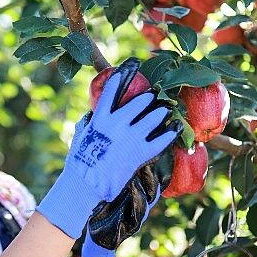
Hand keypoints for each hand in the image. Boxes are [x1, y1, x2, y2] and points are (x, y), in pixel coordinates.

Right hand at [36, 58, 181, 239]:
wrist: (88, 185)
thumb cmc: (80, 164)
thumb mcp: (80, 139)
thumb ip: (88, 125)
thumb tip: (90, 118)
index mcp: (101, 118)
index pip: (110, 92)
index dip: (118, 79)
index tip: (124, 71)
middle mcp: (118, 124)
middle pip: (138, 103)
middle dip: (147, 98)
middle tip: (153, 95)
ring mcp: (131, 138)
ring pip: (153, 118)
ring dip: (160, 113)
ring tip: (165, 110)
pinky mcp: (141, 152)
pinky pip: (161, 141)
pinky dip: (170, 134)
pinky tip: (176, 129)